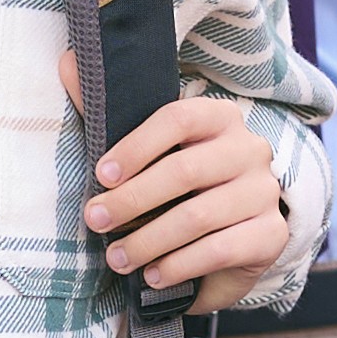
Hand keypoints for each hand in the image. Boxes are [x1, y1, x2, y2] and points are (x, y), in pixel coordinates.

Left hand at [87, 91, 294, 310]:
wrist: (232, 241)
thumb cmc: (177, 189)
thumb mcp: (145, 151)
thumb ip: (107, 110)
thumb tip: (66, 62)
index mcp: (220, 118)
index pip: (177, 118)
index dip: (136, 146)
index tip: (100, 175)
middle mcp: (249, 149)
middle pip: (184, 170)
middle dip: (131, 200)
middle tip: (95, 221)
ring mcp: (264, 192)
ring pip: (198, 216)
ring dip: (148, 241)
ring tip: (116, 258)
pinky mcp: (271, 235)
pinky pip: (219, 250)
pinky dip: (178, 265)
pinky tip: (153, 275)